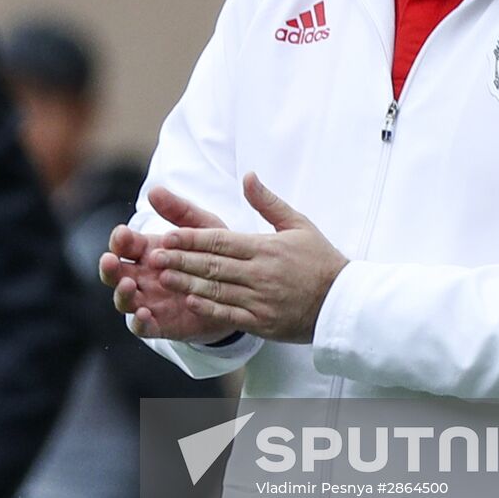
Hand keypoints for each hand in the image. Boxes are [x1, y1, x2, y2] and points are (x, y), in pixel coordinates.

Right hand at [98, 187, 237, 342]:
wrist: (238, 291)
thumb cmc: (214, 255)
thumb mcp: (202, 228)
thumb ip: (179, 211)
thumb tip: (154, 189)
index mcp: (147, 251)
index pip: (124, 244)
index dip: (120, 239)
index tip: (123, 233)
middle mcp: (143, 277)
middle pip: (114, 273)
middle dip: (108, 267)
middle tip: (109, 260)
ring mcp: (149, 301)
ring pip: (124, 299)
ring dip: (121, 293)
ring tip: (129, 285)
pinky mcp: (161, 324)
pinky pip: (142, 327)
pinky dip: (139, 322)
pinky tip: (143, 314)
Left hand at [150, 172, 346, 343]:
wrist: (344, 302)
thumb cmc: (321, 260)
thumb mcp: (299, 224)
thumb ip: (268, 202)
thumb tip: (248, 175)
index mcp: (266, 248)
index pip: (221, 241)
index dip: (191, 239)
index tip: (168, 235)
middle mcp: (261, 273)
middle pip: (213, 265)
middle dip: (181, 259)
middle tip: (154, 256)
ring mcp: (261, 299)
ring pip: (217, 289)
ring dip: (187, 283)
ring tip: (163, 277)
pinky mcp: (264, 322)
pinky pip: (231, 314)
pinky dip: (209, 308)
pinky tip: (190, 300)